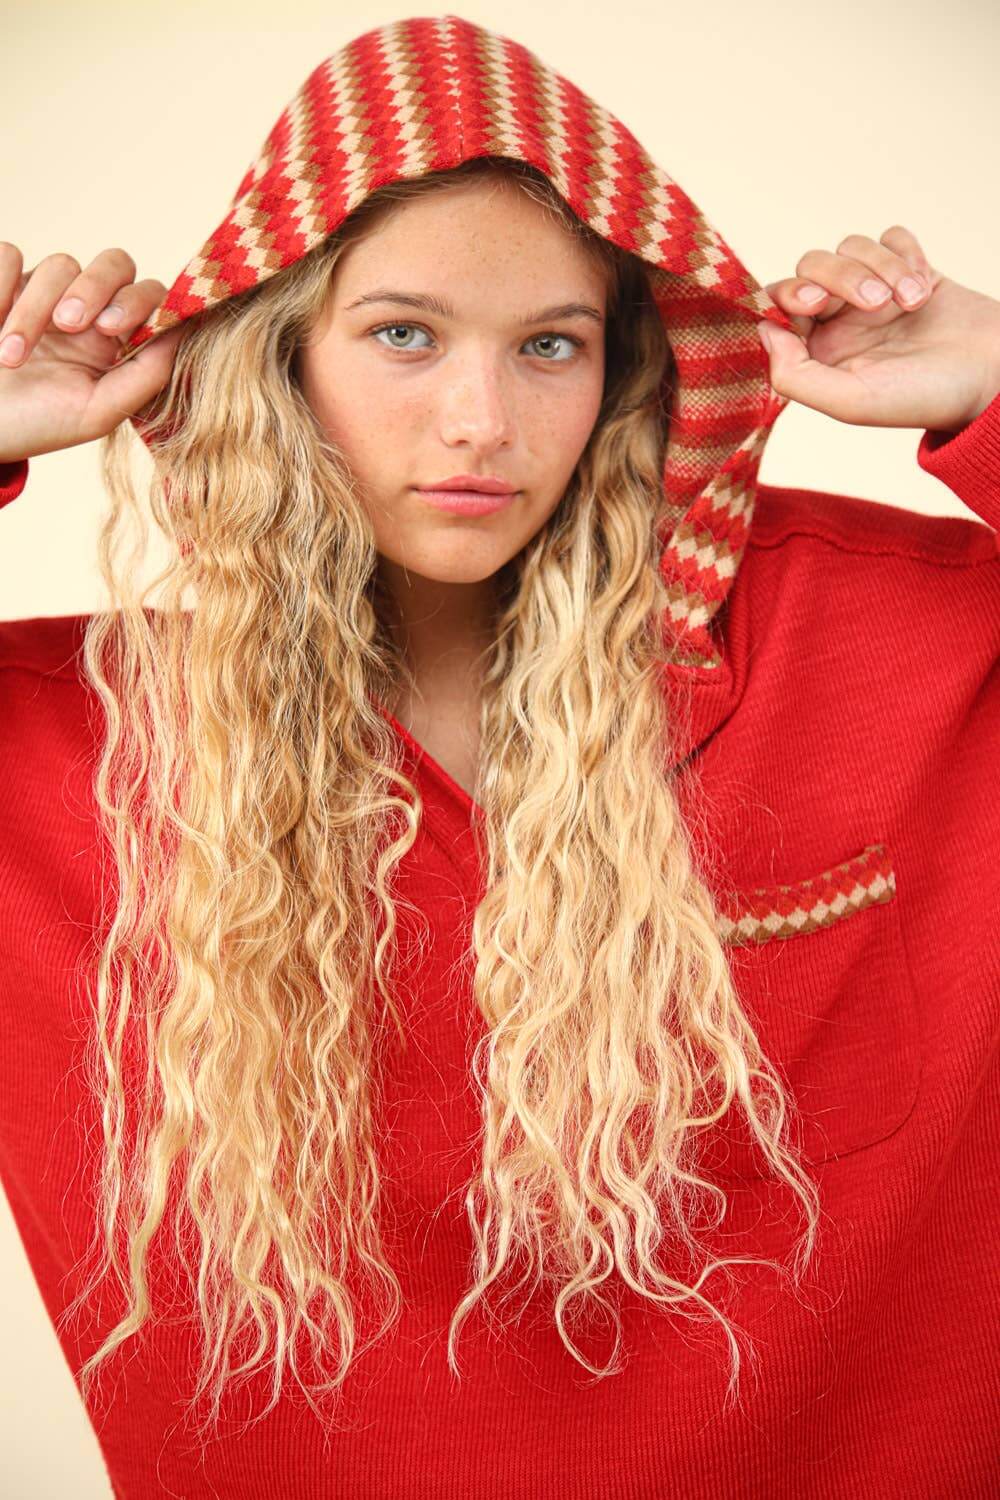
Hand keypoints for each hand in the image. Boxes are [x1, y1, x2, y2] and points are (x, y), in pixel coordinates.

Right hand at [0, 244, 182, 464]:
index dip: (136, 301)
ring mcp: (45, 290)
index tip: (110, 328)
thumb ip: (148, 375)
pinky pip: (10, 255)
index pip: (147, 296)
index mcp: (116, 339)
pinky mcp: (4, 279)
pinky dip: (0, 288)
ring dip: (33, 311)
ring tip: (10, 357)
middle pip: (114, 263)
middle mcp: (87, 309)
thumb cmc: (38, 424)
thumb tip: (185, 333)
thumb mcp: (99, 412)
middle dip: (95, 288)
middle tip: (67, 325)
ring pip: (60, 263)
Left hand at [757, 226, 999, 434]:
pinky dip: (904, 254)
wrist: (991, 379)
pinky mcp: (909, 269)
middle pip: (811, 266)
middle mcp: (839, 319)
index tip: (815, 303)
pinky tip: (922, 284)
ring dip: (881, 269)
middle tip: (874, 304)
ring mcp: (873, 292)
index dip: (789, 294)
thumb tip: (761, 332)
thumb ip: (794, 375)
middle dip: (841, 277)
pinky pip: (890, 237)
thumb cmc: (921, 398)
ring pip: (851, 248)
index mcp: (816, 351)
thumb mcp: (849, 402)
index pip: (778, 305)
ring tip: (909, 303)